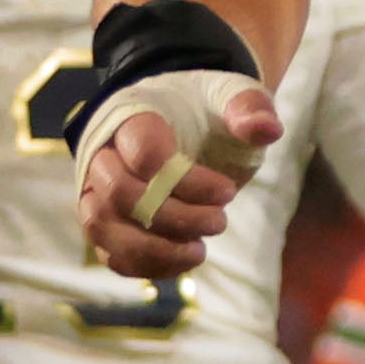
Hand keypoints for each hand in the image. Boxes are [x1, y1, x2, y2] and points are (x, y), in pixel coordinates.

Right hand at [79, 69, 279, 280]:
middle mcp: (103, 154)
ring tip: (199, 252)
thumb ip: (249, 108)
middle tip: (220, 222)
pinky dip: (144, 266)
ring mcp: (98, 190)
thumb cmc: (208, 108)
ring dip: (153, 249)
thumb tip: (266, 130)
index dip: (188, 181)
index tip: (229, 192)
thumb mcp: (235, 96)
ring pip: (102, 227)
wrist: (186, 119)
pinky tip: (184, 261)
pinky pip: (109, 252)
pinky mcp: (106, 220)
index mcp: (132, 117)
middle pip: (119, 194)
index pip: (144, 154)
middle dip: (174, 217)